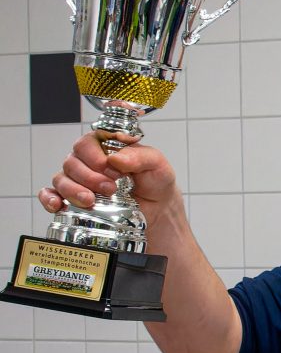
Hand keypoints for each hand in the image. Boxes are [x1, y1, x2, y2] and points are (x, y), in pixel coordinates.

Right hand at [40, 134, 176, 220]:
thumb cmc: (155, 181)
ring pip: (61, 179)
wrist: (159, 209)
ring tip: (91, 201)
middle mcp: (87, 161)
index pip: (86, 143)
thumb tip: (116, 158)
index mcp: (104, 146)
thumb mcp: (157, 164)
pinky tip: (57, 205)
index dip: (96, 157)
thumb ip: (141, 156)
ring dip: (73, 190)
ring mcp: (78, 180)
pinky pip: (50, 195)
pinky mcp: (73, 199)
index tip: (115, 171)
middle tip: (110, 188)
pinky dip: (50, 199)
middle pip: (72, 163)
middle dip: (89, 177)